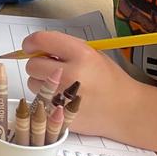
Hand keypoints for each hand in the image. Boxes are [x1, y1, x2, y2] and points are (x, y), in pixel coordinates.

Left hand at [22, 30, 141, 139]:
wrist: (126, 110)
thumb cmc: (110, 80)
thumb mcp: (93, 54)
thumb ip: (66, 48)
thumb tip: (38, 47)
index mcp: (81, 55)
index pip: (42, 40)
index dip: (31, 42)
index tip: (30, 46)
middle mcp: (71, 75)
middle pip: (32, 65)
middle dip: (39, 65)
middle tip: (51, 69)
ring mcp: (64, 97)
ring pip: (33, 83)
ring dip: (41, 83)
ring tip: (62, 86)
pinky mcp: (60, 115)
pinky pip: (40, 102)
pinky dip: (46, 99)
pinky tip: (63, 99)